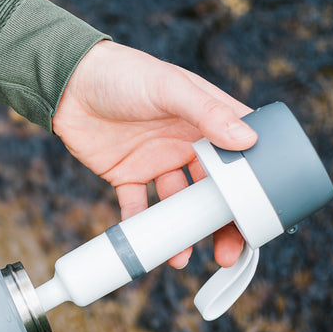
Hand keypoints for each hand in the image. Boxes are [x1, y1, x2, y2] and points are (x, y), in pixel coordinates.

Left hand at [53, 41, 255, 268]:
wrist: (68, 83)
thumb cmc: (124, 73)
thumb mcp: (169, 88)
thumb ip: (207, 112)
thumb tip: (248, 140)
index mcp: (206, 120)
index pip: (241, 156)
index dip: (255, 185)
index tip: (263, 216)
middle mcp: (187, 143)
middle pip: (214, 189)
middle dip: (222, 222)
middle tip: (229, 252)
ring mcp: (157, 161)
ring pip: (178, 204)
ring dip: (183, 231)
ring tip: (182, 257)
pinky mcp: (127, 175)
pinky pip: (138, 208)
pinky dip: (142, 228)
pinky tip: (148, 245)